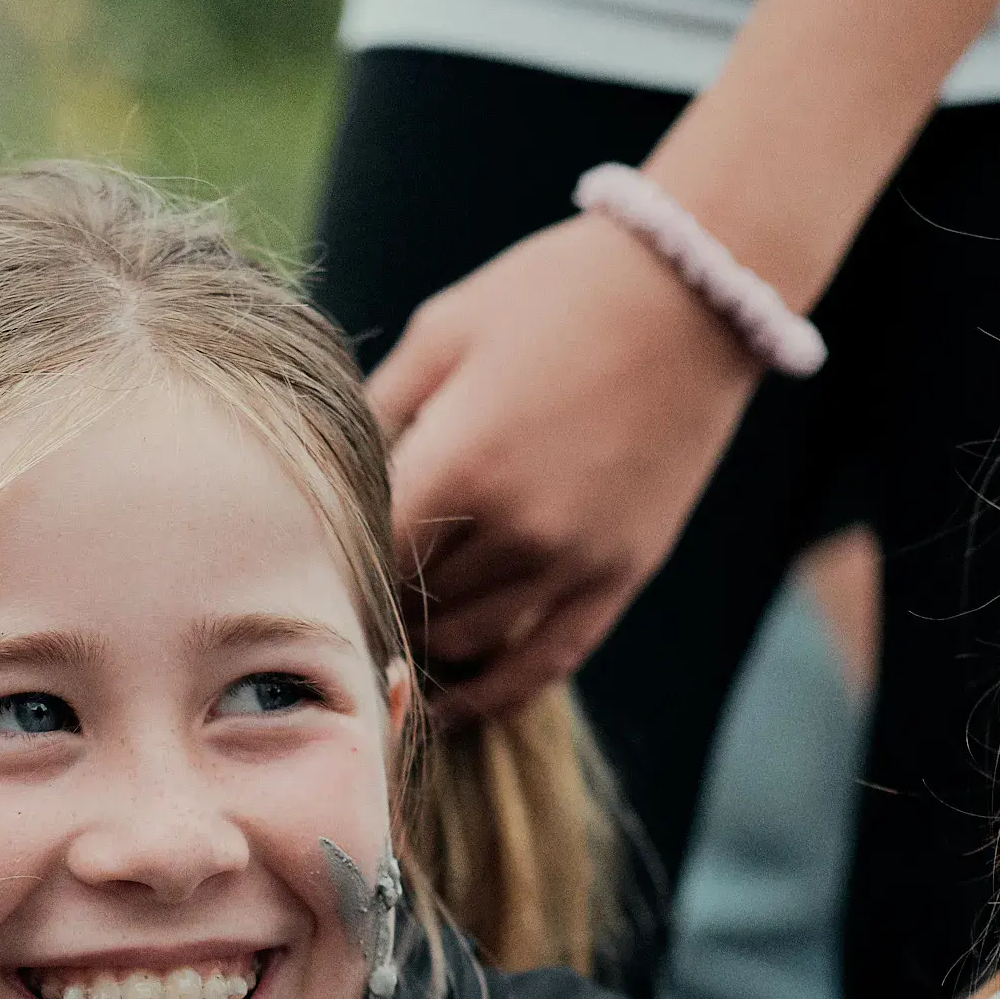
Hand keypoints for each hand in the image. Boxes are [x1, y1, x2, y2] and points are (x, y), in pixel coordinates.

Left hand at [372, 211, 762, 721]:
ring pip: (468, 644)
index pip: (367, 557)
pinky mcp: (620, 576)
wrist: (693, 294)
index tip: (306, 568)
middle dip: (377, 600)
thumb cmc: (554, 296)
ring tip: (390, 634)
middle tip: (344, 597)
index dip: (333, 568)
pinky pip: (545, 665)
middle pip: (412, 605)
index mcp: (460, 463)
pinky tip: (453, 704)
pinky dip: (493, 695)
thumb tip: (328, 476)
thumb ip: (378, 411)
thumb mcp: (443, 332)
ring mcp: (574, 561)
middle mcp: (517, 529)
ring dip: (425, 644)